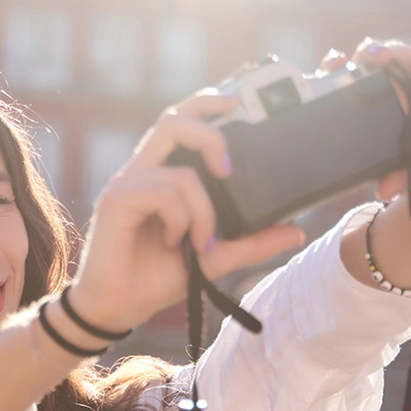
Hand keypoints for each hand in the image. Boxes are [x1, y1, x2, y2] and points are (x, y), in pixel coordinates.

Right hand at [66, 93, 306, 331]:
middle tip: (228, 170)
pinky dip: (181, 221)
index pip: (181, 122)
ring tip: (202, 241)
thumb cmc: (155, 278)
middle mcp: (143, 171)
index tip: (239, 102)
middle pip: (173, 120)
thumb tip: (295, 231)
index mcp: (162, 174)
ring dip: (203, 210)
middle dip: (209, 134)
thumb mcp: (213, 258)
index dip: (206, 103)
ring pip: (181, 172)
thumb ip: (250, 242)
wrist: (118, 308)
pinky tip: (175, 244)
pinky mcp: (115, 201)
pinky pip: (164, 194)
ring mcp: (127, 184)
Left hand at [329, 38, 410, 207]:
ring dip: (408, 54)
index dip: (337, 68)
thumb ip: (405, 178)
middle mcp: (396, 91)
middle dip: (373, 51)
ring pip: (404, 51)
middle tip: (382, 58)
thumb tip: (385, 188)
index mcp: (378, 112)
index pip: (349, 82)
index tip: (336, 64)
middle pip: (374, 57)